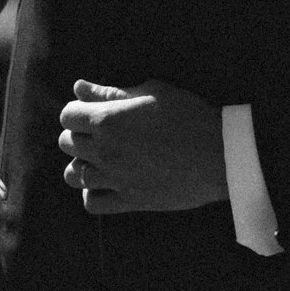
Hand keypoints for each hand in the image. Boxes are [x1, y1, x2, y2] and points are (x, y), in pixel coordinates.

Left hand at [58, 79, 227, 213]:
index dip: (78, 111)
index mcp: (108, 120)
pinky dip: (92, 194)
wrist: (221, 153)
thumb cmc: (189, 115)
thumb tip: (79, 87)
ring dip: (82, 164)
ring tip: (101, 159)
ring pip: (73, 175)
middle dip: (80, 134)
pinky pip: (91, 204)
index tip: (94, 111)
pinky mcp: (130, 201)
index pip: (68, 116)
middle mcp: (105, 150)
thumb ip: (110, 91)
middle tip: (103, 132)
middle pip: (67, 143)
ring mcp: (115, 178)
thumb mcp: (151, 93)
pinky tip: (106, 184)